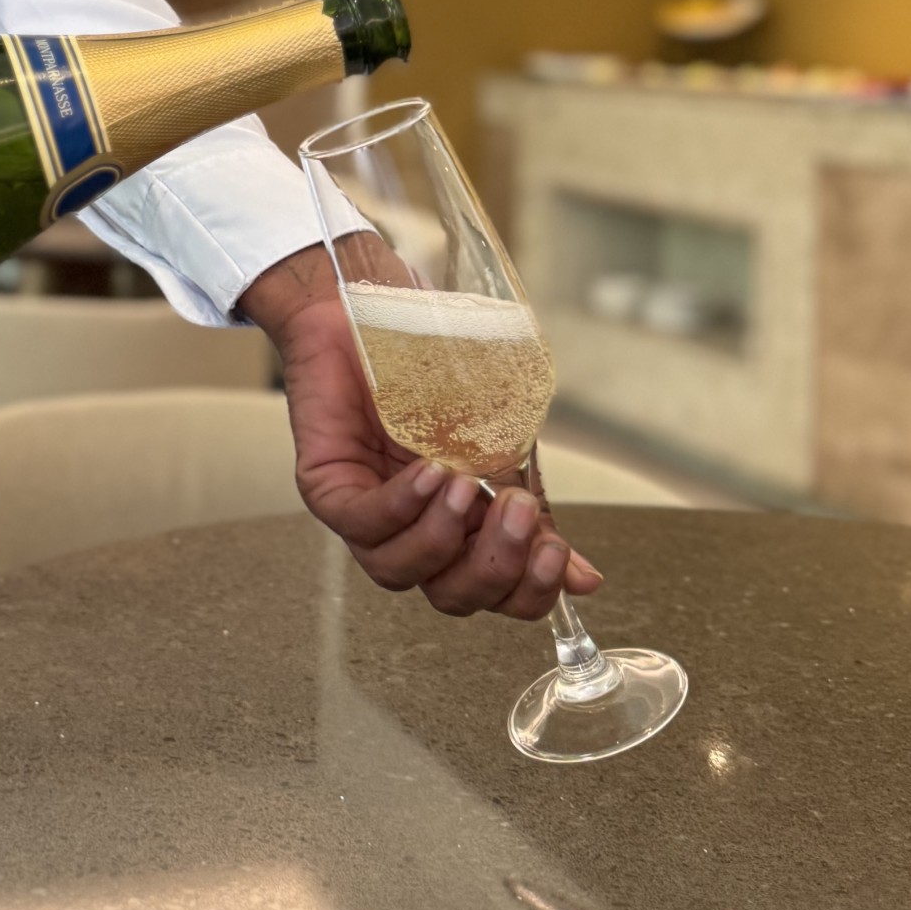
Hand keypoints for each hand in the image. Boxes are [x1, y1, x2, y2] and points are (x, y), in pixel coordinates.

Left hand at [237, 246, 601, 620]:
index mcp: (462, 531)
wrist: (378, 312)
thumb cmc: (438, 373)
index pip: (494, 594)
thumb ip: (530, 504)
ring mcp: (366, 518)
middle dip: (492, 565)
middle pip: (450, 596)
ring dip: (441, 535)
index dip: (528, 592)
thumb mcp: (498, 438)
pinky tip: (428, 472)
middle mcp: (413, 535)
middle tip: (517, 511)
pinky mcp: (327, 489)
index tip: (556, 553)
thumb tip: (583, 577)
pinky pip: (362, 522)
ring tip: (464, 484)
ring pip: (398, 571)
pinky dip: (401, 504)